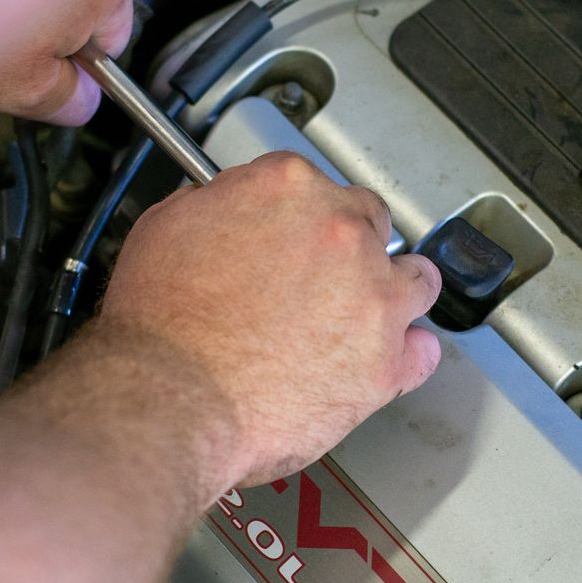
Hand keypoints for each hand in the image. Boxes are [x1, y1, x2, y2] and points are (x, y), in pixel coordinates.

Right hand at [95, 152, 442, 494]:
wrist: (169, 399)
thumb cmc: (160, 326)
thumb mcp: (164, 229)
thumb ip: (213, 206)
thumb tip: (227, 205)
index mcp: (288, 189)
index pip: (310, 183)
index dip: (297, 215)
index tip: (289, 235)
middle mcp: (341, 234)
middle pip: (369, 222)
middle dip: (349, 247)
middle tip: (320, 279)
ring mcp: (372, 298)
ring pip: (415, 278)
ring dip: (395, 292)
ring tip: (367, 316)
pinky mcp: (384, 364)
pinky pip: (421, 353)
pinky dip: (408, 356)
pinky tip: (390, 360)